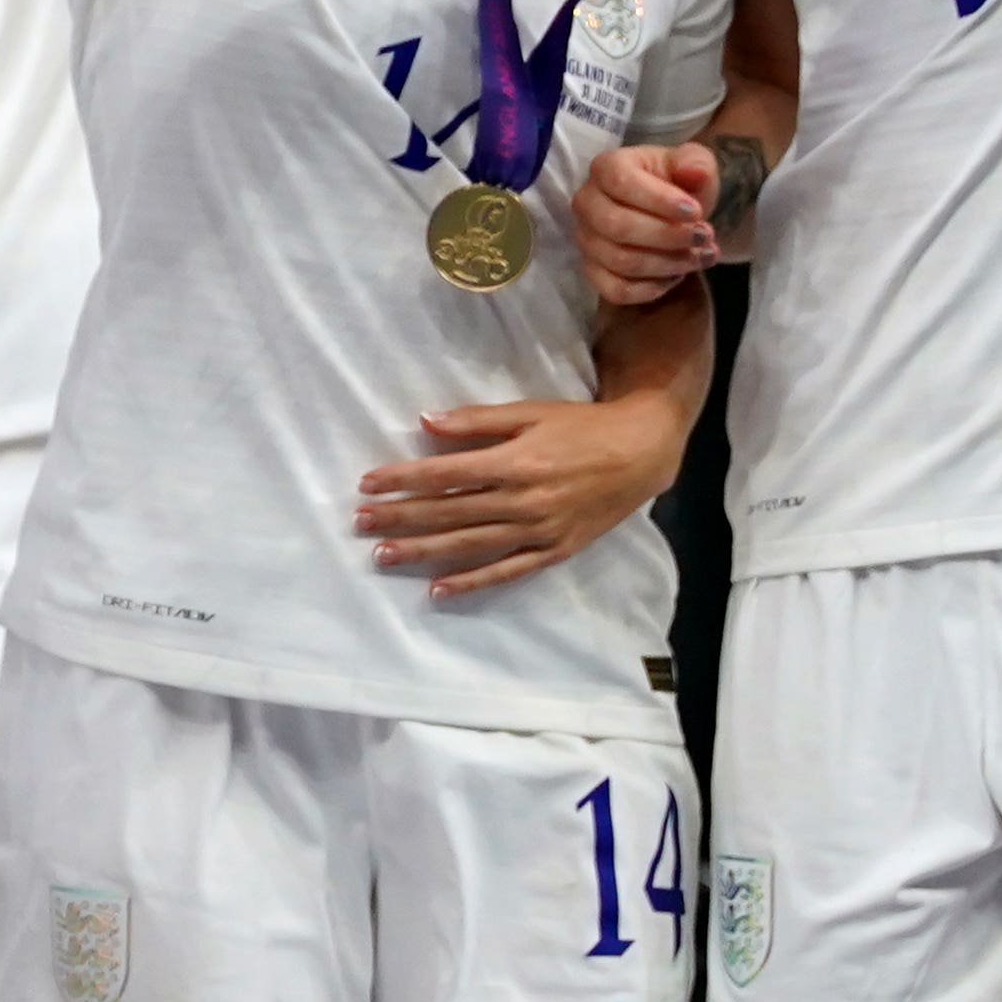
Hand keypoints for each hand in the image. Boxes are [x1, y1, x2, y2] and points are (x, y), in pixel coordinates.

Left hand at [355, 388, 689, 597]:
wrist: (641, 453)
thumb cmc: (580, 427)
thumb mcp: (529, 412)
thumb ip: (477, 421)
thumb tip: (425, 422)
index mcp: (513, 462)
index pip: (444, 475)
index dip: (402, 479)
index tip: (367, 483)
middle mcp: (522, 501)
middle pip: (448, 513)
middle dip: (400, 517)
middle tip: (360, 521)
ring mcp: (538, 530)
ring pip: (470, 545)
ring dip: (423, 551)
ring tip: (383, 554)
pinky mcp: (554, 551)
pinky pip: (507, 571)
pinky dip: (472, 582)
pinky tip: (438, 589)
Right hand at [572, 138, 722, 307]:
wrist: (670, 213)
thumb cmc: (677, 185)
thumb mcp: (693, 164)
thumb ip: (696, 162)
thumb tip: (694, 171)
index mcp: (606, 167)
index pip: (621, 183)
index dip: (659, 200)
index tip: (696, 212)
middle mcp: (586, 203)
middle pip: (617, 227)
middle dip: (668, 236)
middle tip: (705, 236)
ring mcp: (586, 239)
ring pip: (621, 261)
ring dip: (667, 263)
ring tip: (700, 256)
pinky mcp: (593, 271)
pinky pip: (616, 290)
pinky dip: (652, 288)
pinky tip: (678, 276)